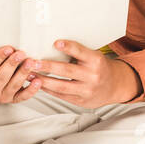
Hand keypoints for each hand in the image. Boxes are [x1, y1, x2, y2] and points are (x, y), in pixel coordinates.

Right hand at [0, 46, 43, 103]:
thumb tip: (5, 38)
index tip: (9, 48)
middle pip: (1, 77)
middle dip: (12, 64)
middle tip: (21, 53)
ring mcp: (1, 97)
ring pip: (13, 85)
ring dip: (23, 73)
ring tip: (31, 62)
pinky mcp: (12, 100)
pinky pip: (23, 96)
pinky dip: (31, 89)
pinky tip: (38, 81)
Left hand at [24, 39, 143, 107]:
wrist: (114, 86)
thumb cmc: (99, 67)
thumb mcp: (93, 57)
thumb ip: (78, 53)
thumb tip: (53, 44)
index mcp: (96, 61)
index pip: (81, 52)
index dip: (68, 47)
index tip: (55, 42)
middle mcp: (92, 76)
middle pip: (67, 71)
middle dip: (48, 67)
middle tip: (33, 62)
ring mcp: (86, 90)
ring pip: (61, 86)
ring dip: (43, 81)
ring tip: (30, 75)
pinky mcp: (81, 101)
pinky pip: (61, 95)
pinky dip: (48, 90)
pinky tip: (38, 84)